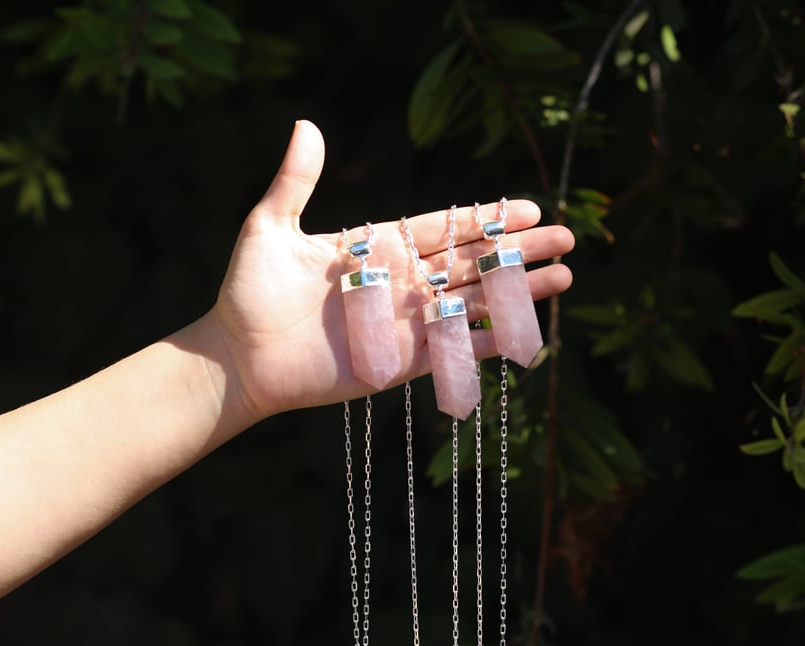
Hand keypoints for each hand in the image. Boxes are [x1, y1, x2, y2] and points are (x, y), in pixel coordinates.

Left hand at [209, 120, 573, 419]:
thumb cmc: (249, 293)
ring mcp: (404, 323)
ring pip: (474, 302)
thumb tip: (306, 124)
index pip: (443, 228)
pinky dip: (490, 340)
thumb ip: (296, 181)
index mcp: (376, 248)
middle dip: (519, 251)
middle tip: (565, 238)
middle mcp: (399, 283)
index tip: (528, 207)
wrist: (239, 358)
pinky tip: (527, 331)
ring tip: (563, 277)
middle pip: (471, 262)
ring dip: (517, 291)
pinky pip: (457, 349)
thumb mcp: (269, 227)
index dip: (486, 219)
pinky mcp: (403, 362)